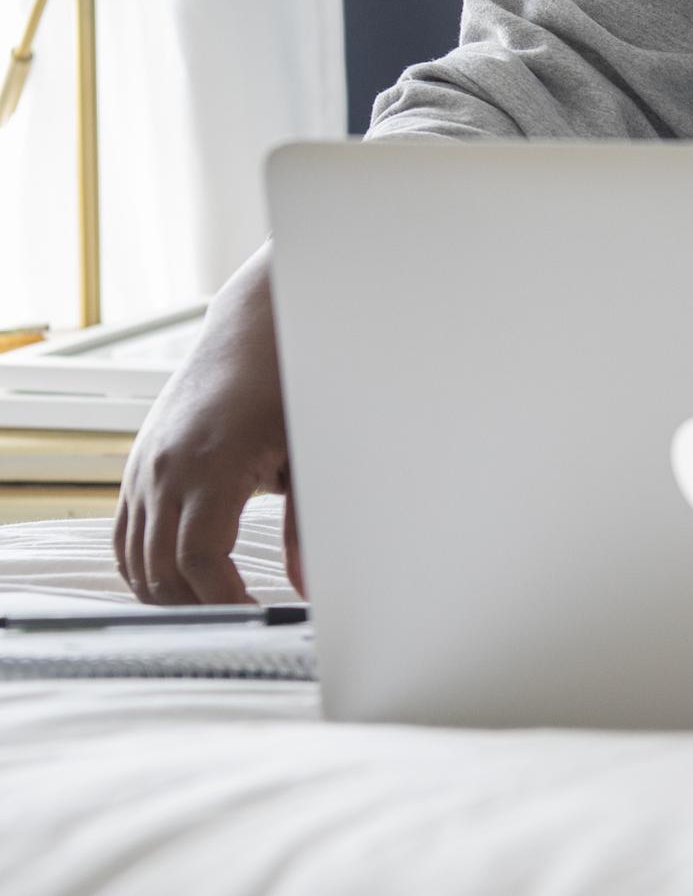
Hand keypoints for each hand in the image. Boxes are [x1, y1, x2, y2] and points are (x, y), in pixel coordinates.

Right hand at [114, 243, 301, 602]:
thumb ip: (303, 526)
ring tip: (217, 607)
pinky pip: (123, 535)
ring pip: (136, 559)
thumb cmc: (287, 387)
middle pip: (163, 570)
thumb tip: (304, 586)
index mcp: (211, 465)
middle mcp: (166, 469)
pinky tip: (179, 582)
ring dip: (170, 593)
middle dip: (201, 606)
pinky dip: (143, 567)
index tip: (255, 618)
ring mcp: (144, 469)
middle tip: (243, 621)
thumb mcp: (306, 455)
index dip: (224, 600)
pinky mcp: (136, 468)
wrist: (252, 334)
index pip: (200, 559)